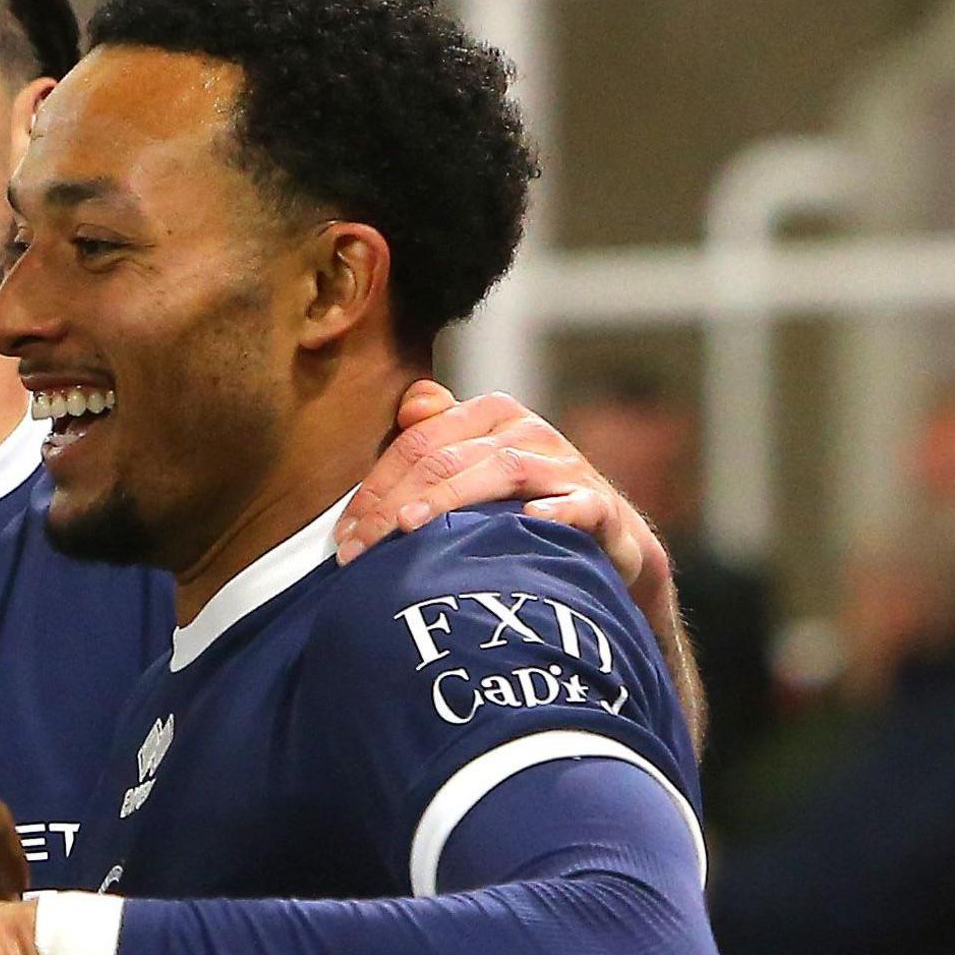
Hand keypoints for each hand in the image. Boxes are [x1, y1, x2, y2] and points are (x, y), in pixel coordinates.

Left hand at [335, 382, 674, 635]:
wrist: (610, 541)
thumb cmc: (527, 503)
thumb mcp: (481, 463)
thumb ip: (442, 433)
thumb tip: (410, 405)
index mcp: (491, 415)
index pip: (418, 442)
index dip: (376, 486)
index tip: (344, 535)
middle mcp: (528, 432)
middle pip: (447, 458)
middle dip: (395, 503)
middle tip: (359, 549)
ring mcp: (565, 467)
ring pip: (500, 472)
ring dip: (450, 500)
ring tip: (410, 528)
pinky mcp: (599, 505)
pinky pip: (578, 505)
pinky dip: (553, 512)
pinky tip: (526, 523)